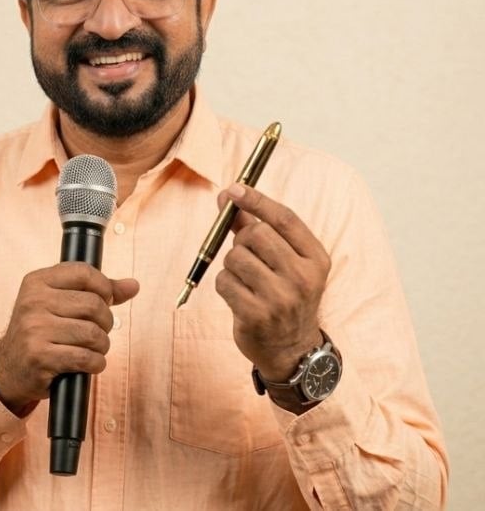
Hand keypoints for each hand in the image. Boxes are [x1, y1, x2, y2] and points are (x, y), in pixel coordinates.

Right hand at [0, 262, 138, 415]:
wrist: (10, 367)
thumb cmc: (42, 331)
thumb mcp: (61, 302)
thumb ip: (98, 292)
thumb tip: (134, 285)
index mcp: (37, 281)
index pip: (84, 272)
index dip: (104, 287)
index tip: (105, 300)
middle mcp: (33, 301)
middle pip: (93, 304)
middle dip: (105, 321)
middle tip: (98, 330)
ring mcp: (34, 329)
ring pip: (92, 333)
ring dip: (101, 345)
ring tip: (93, 348)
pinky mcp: (39, 357)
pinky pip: (85, 358)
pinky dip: (95, 363)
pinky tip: (88, 363)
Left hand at [214, 183, 329, 381]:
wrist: (292, 350)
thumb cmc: (284, 295)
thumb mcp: (284, 262)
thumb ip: (255, 226)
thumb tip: (228, 196)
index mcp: (316, 259)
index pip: (285, 218)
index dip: (256, 199)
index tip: (233, 188)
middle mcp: (303, 278)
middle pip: (256, 234)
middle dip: (242, 240)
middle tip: (248, 256)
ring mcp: (280, 299)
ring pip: (235, 257)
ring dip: (231, 265)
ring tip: (245, 281)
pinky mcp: (256, 316)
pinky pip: (223, 281)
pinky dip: (224, 284)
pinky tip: (238, 297)